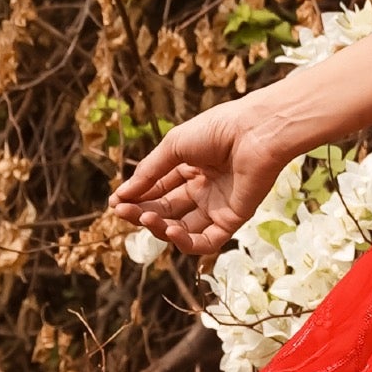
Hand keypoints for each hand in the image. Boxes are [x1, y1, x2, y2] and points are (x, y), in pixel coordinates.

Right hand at [109, 96, 288, 258]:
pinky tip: (169, 230)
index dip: (136, 198)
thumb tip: (119, 196)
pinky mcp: (231, 220)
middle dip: (142, 213)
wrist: (256, 131)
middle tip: (123, 212)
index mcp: (189, 169)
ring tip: (145, 218)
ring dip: (159, 228)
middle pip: (166, 211)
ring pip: (181, 229)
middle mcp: (202, 190)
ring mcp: (216, 207)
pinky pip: (206, 241)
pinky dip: (185, 242)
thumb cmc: (217, 130)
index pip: (157, 191)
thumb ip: (149, 173)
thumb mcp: (174, 147)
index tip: (115, 203)